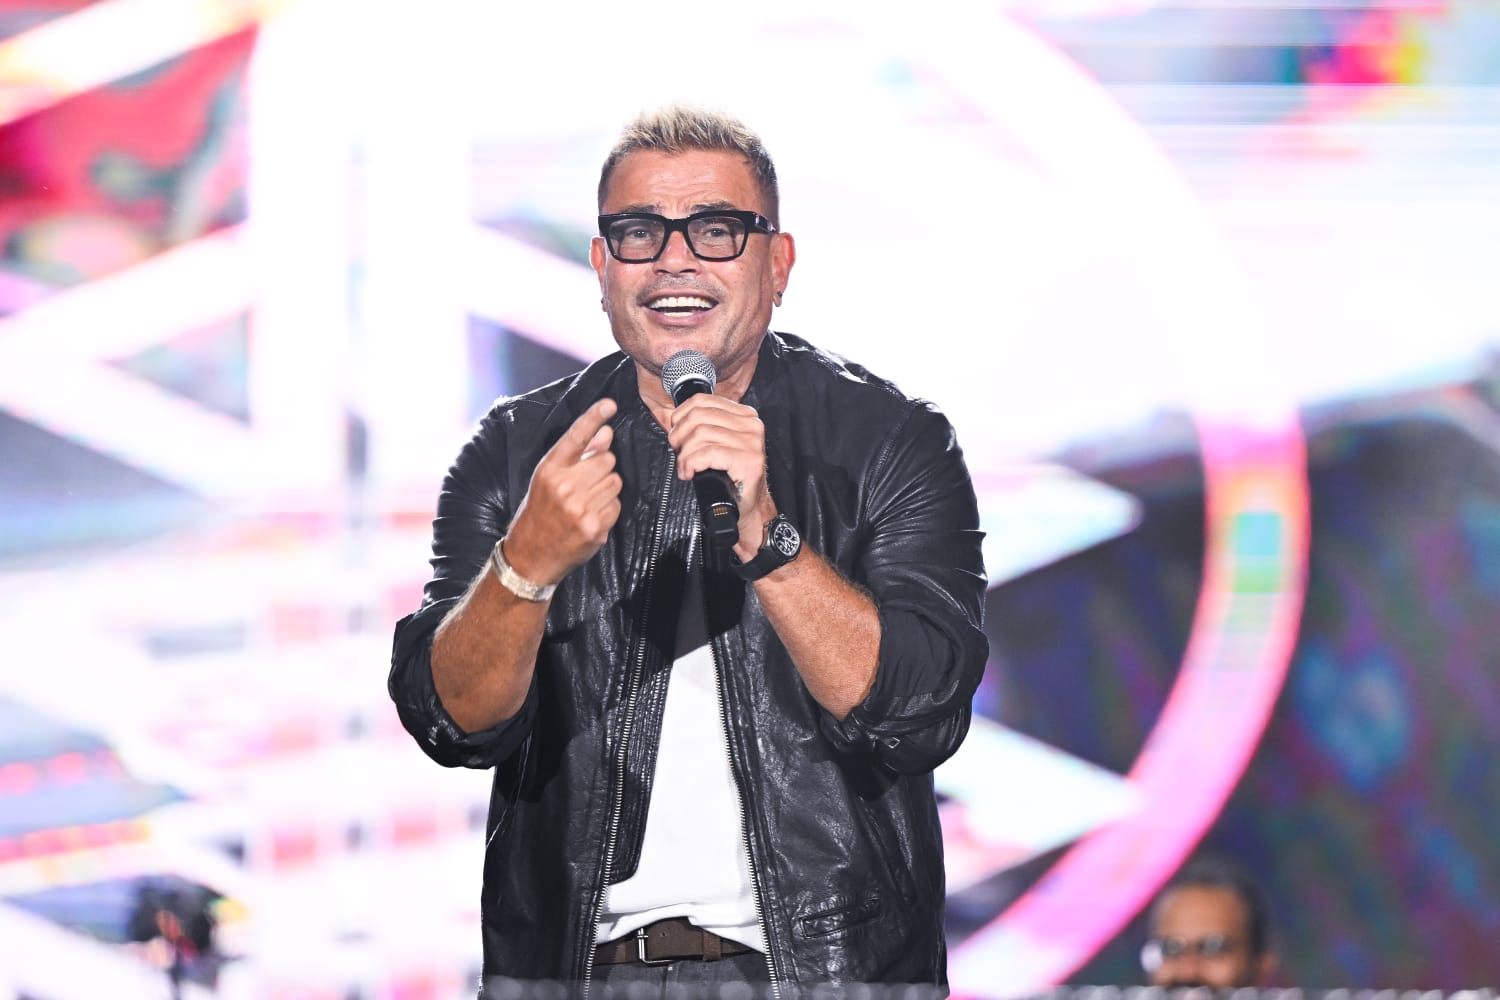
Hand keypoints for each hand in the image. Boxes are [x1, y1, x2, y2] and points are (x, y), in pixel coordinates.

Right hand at [504, 399, 622, 584]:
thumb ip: (577, 456)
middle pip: (607, 459)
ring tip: (587, 500)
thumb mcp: (548, 479)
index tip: (610, 404)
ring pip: (616, 481)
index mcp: (549, 469)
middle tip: (586, 483)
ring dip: (607, 488)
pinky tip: (591, 516)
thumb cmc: (539, 512)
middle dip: (603, 467)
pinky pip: (617, 505)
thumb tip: (606, 432)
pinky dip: (609, 509)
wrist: (530, 556)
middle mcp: (564, 487)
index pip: (576, 436)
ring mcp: (580, 508)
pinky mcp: (595, 528)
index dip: (594, 417)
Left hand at [665, 393, 774, 561]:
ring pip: (700, 434)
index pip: (703, 400)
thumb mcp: (718, 443)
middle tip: (677, 452)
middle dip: (679, 435)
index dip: (680, 416)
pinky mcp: (748, 460)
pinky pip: (707, 453)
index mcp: (744, 415)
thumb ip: (704, 426)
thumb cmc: (731, 477)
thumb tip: (675, 419)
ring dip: (684, 454)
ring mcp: (752, 442)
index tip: (676, 433)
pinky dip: (691, 464)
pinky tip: (690, 473)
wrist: (747, 507)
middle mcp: (751, 425)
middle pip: (698, 416)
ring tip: (685, 466)